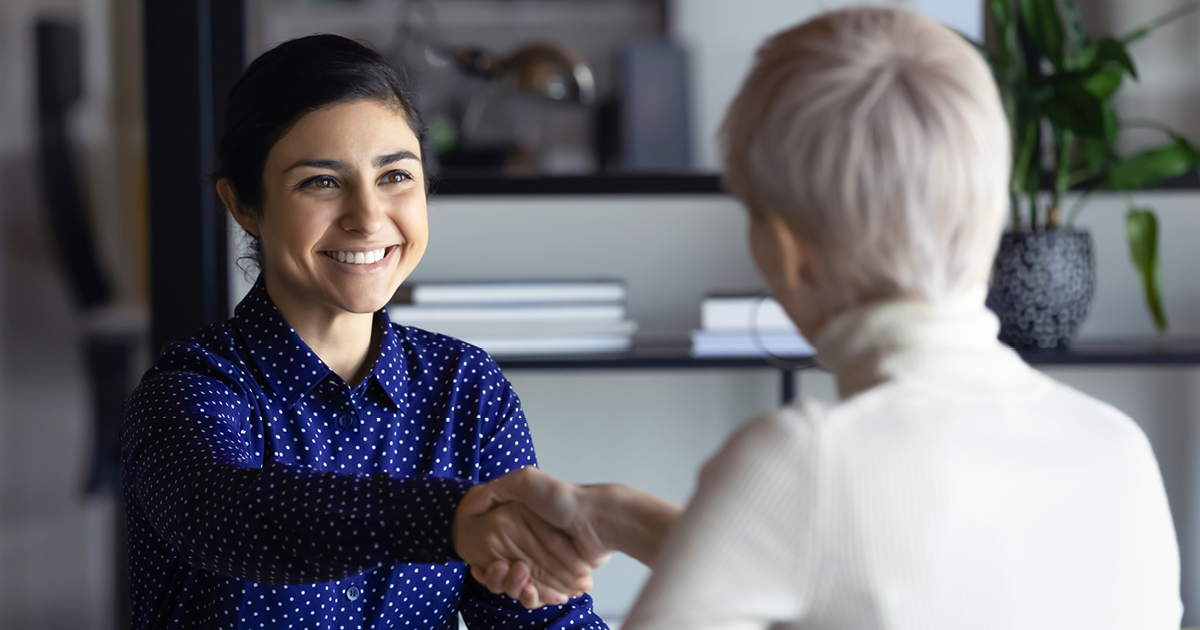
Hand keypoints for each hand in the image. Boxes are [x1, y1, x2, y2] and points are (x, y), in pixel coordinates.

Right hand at [453, 484, 591, 607]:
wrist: (598, 521)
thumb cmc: (563, 499)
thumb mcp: (526, 481)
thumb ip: (495, 490)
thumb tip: (468, 507)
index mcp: (518, 523)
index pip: (491, 549)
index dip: (482, 560)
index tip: (477, 565)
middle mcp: (530, 543)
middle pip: (503, 571)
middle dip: (498, 577)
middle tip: (499, 571)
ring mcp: (545, 562)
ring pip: (519, 586)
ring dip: (516, 588)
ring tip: (523, 584)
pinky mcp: (559, 578)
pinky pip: (540, 594)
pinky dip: (536, 596)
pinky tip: (535, 592)